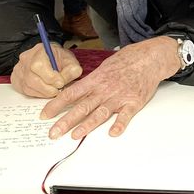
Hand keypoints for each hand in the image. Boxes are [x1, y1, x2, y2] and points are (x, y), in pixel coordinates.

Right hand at [11, 43, 82, 97]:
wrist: (50, 58)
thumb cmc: (60, 59)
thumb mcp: (71, 61)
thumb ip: (71, 70)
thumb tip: (63, 82)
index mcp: (39, 50)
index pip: (38, 65)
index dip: (50, 77)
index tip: (60, 83)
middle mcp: (26, 58)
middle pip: (31, 78)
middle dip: (46, 88)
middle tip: (57, 90)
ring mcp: (19, 69)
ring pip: (27, 86)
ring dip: (42, 92)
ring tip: (53, 91)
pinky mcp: (16, 79)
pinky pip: (24, 90)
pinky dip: (36, 93)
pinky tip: (45, 91)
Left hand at [41, 36, 181, 139]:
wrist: (149, 58)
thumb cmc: (126, 62)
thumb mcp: (104, 67)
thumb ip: (91, 82)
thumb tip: (74, 93)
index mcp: (96, 79)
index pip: (71, 93)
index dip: (56, 104)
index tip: (44, 115)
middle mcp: (105, 89)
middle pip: (82, 106)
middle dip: (66, 121)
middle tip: (53, 133)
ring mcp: (119, 96)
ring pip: (101, 112)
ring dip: (87, 125)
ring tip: (75, 135)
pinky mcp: (134, 102)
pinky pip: (125, 115)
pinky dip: (119, 124)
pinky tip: (113, 133)